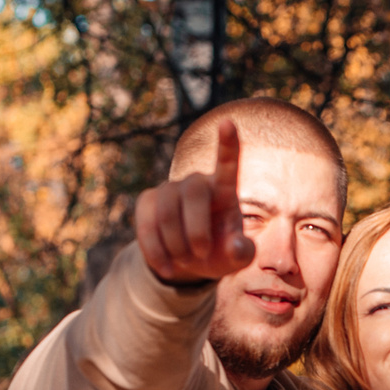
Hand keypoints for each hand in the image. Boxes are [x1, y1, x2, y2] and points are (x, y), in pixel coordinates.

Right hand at [135, 117, 254, 282]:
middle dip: (196, 227)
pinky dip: (157, 251)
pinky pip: (147, 224)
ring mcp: (170, 190)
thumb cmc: (220, 254)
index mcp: (225, 190)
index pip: (227, 163)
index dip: (228, 144)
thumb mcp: (237, 259)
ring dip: (176, 243)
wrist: (189, 263)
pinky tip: (168, 267)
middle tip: (202, 253)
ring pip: (167, 210)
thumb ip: (242, 252)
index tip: (229, 123)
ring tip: (186, 261)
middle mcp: (197, 183)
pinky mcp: (147, 202)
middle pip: (194, 191)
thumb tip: (237, 245)